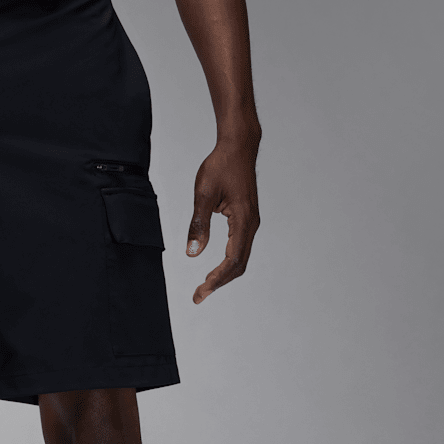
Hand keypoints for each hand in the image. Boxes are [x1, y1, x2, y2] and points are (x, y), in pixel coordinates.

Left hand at [185, 137, 259, 303]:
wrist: (238, 146)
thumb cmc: (221, 166)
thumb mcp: (203, 194)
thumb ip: (198, 224)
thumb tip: (192, 254)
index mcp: (243, 220)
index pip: (232, 260)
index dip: (216, 279)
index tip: (201, 292)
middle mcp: (251, 224)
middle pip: (239, 264)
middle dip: (219, 283)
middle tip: (198, 296)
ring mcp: (250, 222)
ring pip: (240, 257)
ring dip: (223, 275)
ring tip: (204, 287)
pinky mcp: (246, 219)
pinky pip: (239, 247)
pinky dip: (227, 262)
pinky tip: (214, 269)